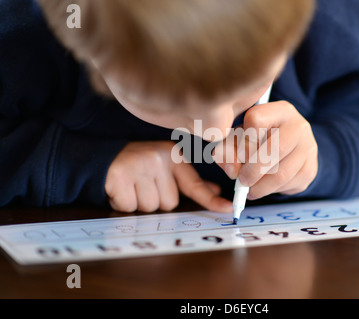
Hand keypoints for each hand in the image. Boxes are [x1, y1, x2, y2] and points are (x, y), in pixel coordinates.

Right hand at [105, 141, 232, 212]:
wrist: (105, 157)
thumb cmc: (141, 166)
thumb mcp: (166, 167)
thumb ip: (190, 181)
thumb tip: (215, 191)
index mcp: (173, 156)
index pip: (194, 184)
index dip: (210, 199)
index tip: (228, 208)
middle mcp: (158, 159)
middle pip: (170, 203)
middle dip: (157, 200)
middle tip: (145, 185)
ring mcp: (139, 167)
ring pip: (151, 207)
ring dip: (141, 203)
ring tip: (133, 186)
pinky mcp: (120, 177)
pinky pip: (130, 207)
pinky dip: (125, 204)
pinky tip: (122, 189)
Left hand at [214, 101, 317, 198]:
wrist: (288, 148)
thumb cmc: (257, 138)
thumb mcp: (238, 137)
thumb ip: (227, 149)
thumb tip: (232, 171)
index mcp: (278, 110)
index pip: (255, 120)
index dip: (243, 140)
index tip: (239, 152)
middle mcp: (298, 125)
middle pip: (274, 150)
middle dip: (253, 171)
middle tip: (242, 180)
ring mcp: (308, 147)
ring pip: (281, 173)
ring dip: (261, 187)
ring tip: (250, 189)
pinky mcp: (311, 169)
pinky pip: (289, 185)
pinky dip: (272, 191)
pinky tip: (265, 186)